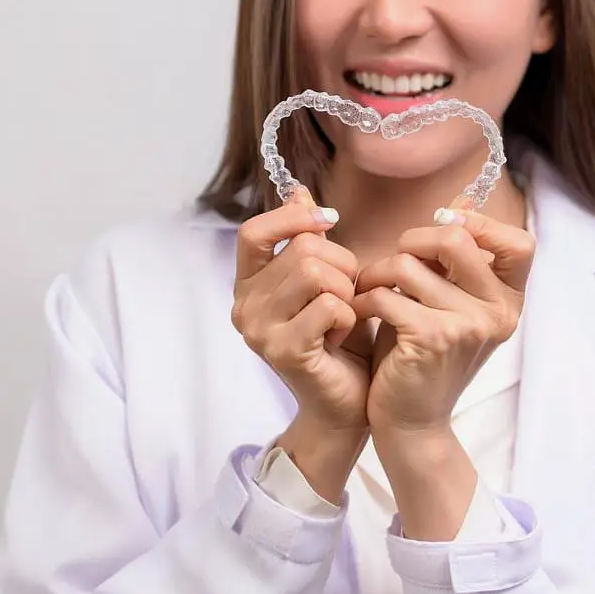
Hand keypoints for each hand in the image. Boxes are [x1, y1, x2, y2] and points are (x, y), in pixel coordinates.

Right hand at [232, 189, 372, 499]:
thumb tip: (299, 191)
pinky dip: (350, 316)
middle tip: (349, 294)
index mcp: (249, 284)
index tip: (329, 222)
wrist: (347, 403)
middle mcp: (244, 305)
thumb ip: (307, 240)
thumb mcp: (327, 280)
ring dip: (347, 290)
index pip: (253, 232)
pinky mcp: (283, 350)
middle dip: (342, 265)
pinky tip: (343, 335)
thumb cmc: (340, 339)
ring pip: (316, 273)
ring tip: (346, 314)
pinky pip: (330, 306)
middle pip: (302, 250)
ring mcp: (259, 330)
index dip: (292, 218)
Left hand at [353, 203, 535, 437]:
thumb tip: (463, 200)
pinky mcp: (434, 338)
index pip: (519, 244)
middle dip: (413, 241)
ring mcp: (469, 326)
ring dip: (377, 272)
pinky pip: (388, 293)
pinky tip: (360, 311)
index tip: (444, 230)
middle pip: (457, 238)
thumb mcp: (447, 301)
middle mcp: (499, 312)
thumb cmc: (422, 353)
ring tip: (368, 290)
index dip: (482, 224)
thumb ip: (456, 257)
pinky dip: (365, 298)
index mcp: (509, 301)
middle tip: (393, 264)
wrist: (411, 421)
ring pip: (410, 264)